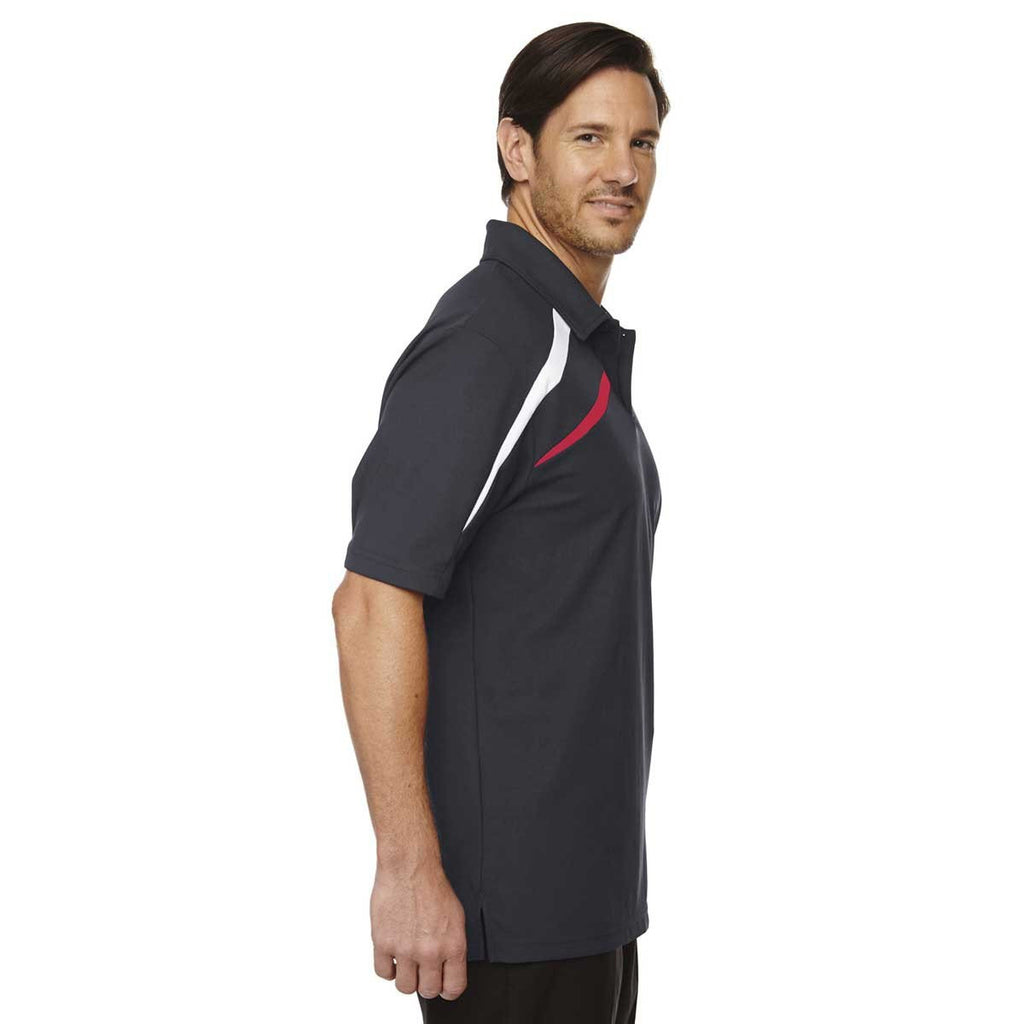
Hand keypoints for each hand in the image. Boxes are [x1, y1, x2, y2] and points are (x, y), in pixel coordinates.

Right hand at [370, 856, 467, 999]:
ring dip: (406, 977)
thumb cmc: (432, 886)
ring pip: (404, 987)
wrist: (409, 866)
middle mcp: (430, 951)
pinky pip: (383, 973)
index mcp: (453, 944)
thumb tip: (447, 968)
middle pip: (428, 991)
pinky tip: (392, 954)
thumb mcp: (456, 917)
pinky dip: (387, 967)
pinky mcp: (383, 942)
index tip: (443, 984)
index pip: (454, 987)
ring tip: (406, 961)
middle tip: (423, 970)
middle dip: (426, 982)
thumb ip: (451, 946)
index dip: (448, 988)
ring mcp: (405, 949)